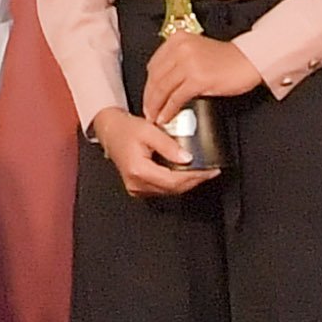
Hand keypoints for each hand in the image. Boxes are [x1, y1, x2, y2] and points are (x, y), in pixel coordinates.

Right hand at [88, 107, 216, 198]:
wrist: (111, 132)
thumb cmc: (127, 129)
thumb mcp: (149, 130)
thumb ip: (168, 145)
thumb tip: (188, 158)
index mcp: (138, 170)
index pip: (173, 180)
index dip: (194, 177)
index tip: (210, 170)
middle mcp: (137, 184)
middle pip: (174, 189)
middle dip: (195, 180)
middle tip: (211, 171)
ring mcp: (137, 188)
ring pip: (170, 191)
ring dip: (187, 182)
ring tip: (202, 172)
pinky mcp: (139, 188)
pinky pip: (163, 189)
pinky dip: (177, 182)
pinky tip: (186, 174)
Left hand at [137, 31, 267, 129]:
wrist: (250, 60)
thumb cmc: (227, 58)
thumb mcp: (197, 51)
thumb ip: (179, 60)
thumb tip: (162, 82)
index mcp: (178, 39)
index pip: (154, 64)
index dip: (148, 83)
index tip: (148, 95)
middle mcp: (180, 48)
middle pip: (155, 77)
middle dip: (149, 97)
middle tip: (147, 111)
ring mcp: (188, 63)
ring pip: (163, 88)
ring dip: (155, 106)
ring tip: (154, 117)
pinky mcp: (198, 78)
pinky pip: (176, 98)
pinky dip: (168, 110)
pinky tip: (166, 117)